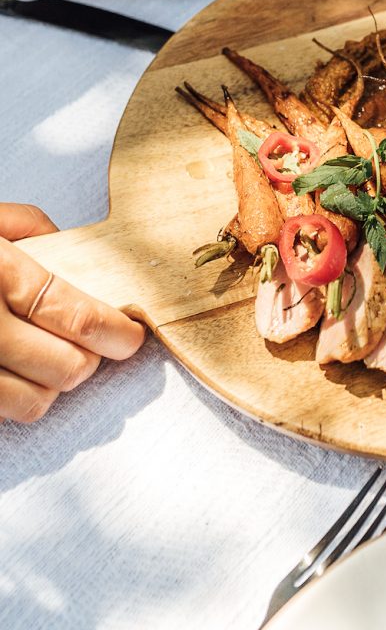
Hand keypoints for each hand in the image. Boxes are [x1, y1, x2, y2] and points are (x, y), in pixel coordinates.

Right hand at [0, 203, 145, 423]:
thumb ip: (28, 226)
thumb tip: (69, 245)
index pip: (73, 316)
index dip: (114, 332)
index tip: (130, 336)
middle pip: (64, 367)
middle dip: (88, 360)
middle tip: (89, 346)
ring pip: (32, 403)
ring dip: (52, 386)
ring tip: (46, 361)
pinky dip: (12, 400)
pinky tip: (8, 372)